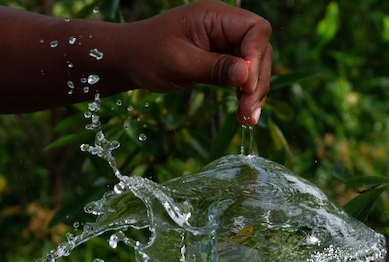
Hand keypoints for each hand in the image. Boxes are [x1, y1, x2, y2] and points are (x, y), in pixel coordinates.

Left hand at [115, 0, 271, 124]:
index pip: (254, 30)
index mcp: (214, 16)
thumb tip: (246, 75)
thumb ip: (213, 68)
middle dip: (257, 82)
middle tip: (249, 112)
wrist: (129, 59)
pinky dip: (245, 95)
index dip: (256, 57)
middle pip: (260, 50)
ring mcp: (224, 43)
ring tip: (248, 119)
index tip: (246, 85)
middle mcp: (224, 26)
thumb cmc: (147, 55)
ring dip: (255, 92)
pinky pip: (243, 76)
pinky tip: (243, 115)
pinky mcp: (222, 59)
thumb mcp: (179, 63)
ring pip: (255, 66)